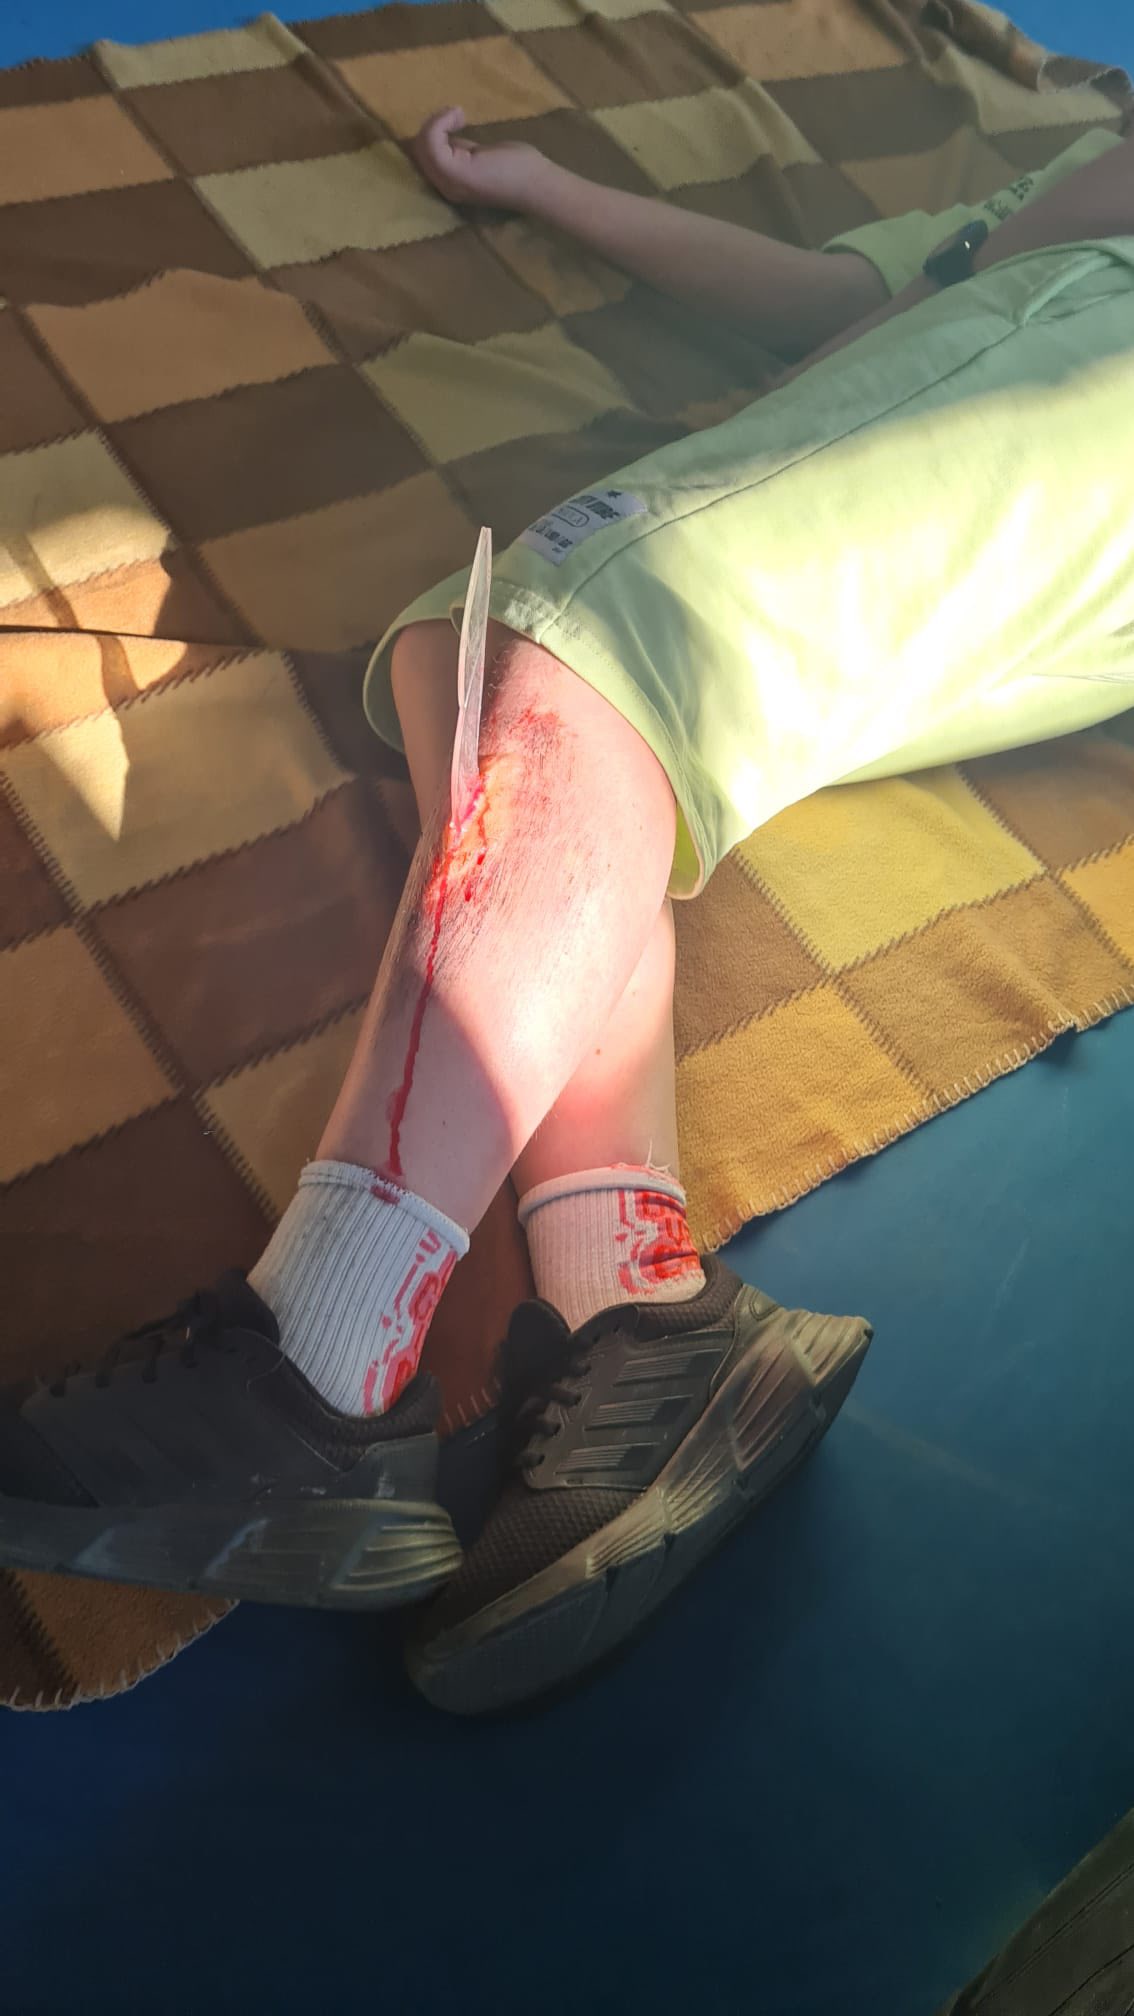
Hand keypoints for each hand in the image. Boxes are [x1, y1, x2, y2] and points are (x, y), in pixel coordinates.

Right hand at [410, 106, 554, 211]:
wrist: (537, 183)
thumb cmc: (517, 167)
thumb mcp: (481, 155)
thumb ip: (462, 150)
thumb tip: (449, 137)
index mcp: (450, 183)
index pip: (424, 155)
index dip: (433, 132)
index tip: (457, 120)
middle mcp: (444, 187)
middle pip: (418, 150)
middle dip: (433, 124)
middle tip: (458, 115)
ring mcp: (449, 182)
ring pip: (422, 145)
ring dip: (437, 121)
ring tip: (459, 114)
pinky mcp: (456, 172)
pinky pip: (431, 142)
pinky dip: (439, 122)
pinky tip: (459, 115)